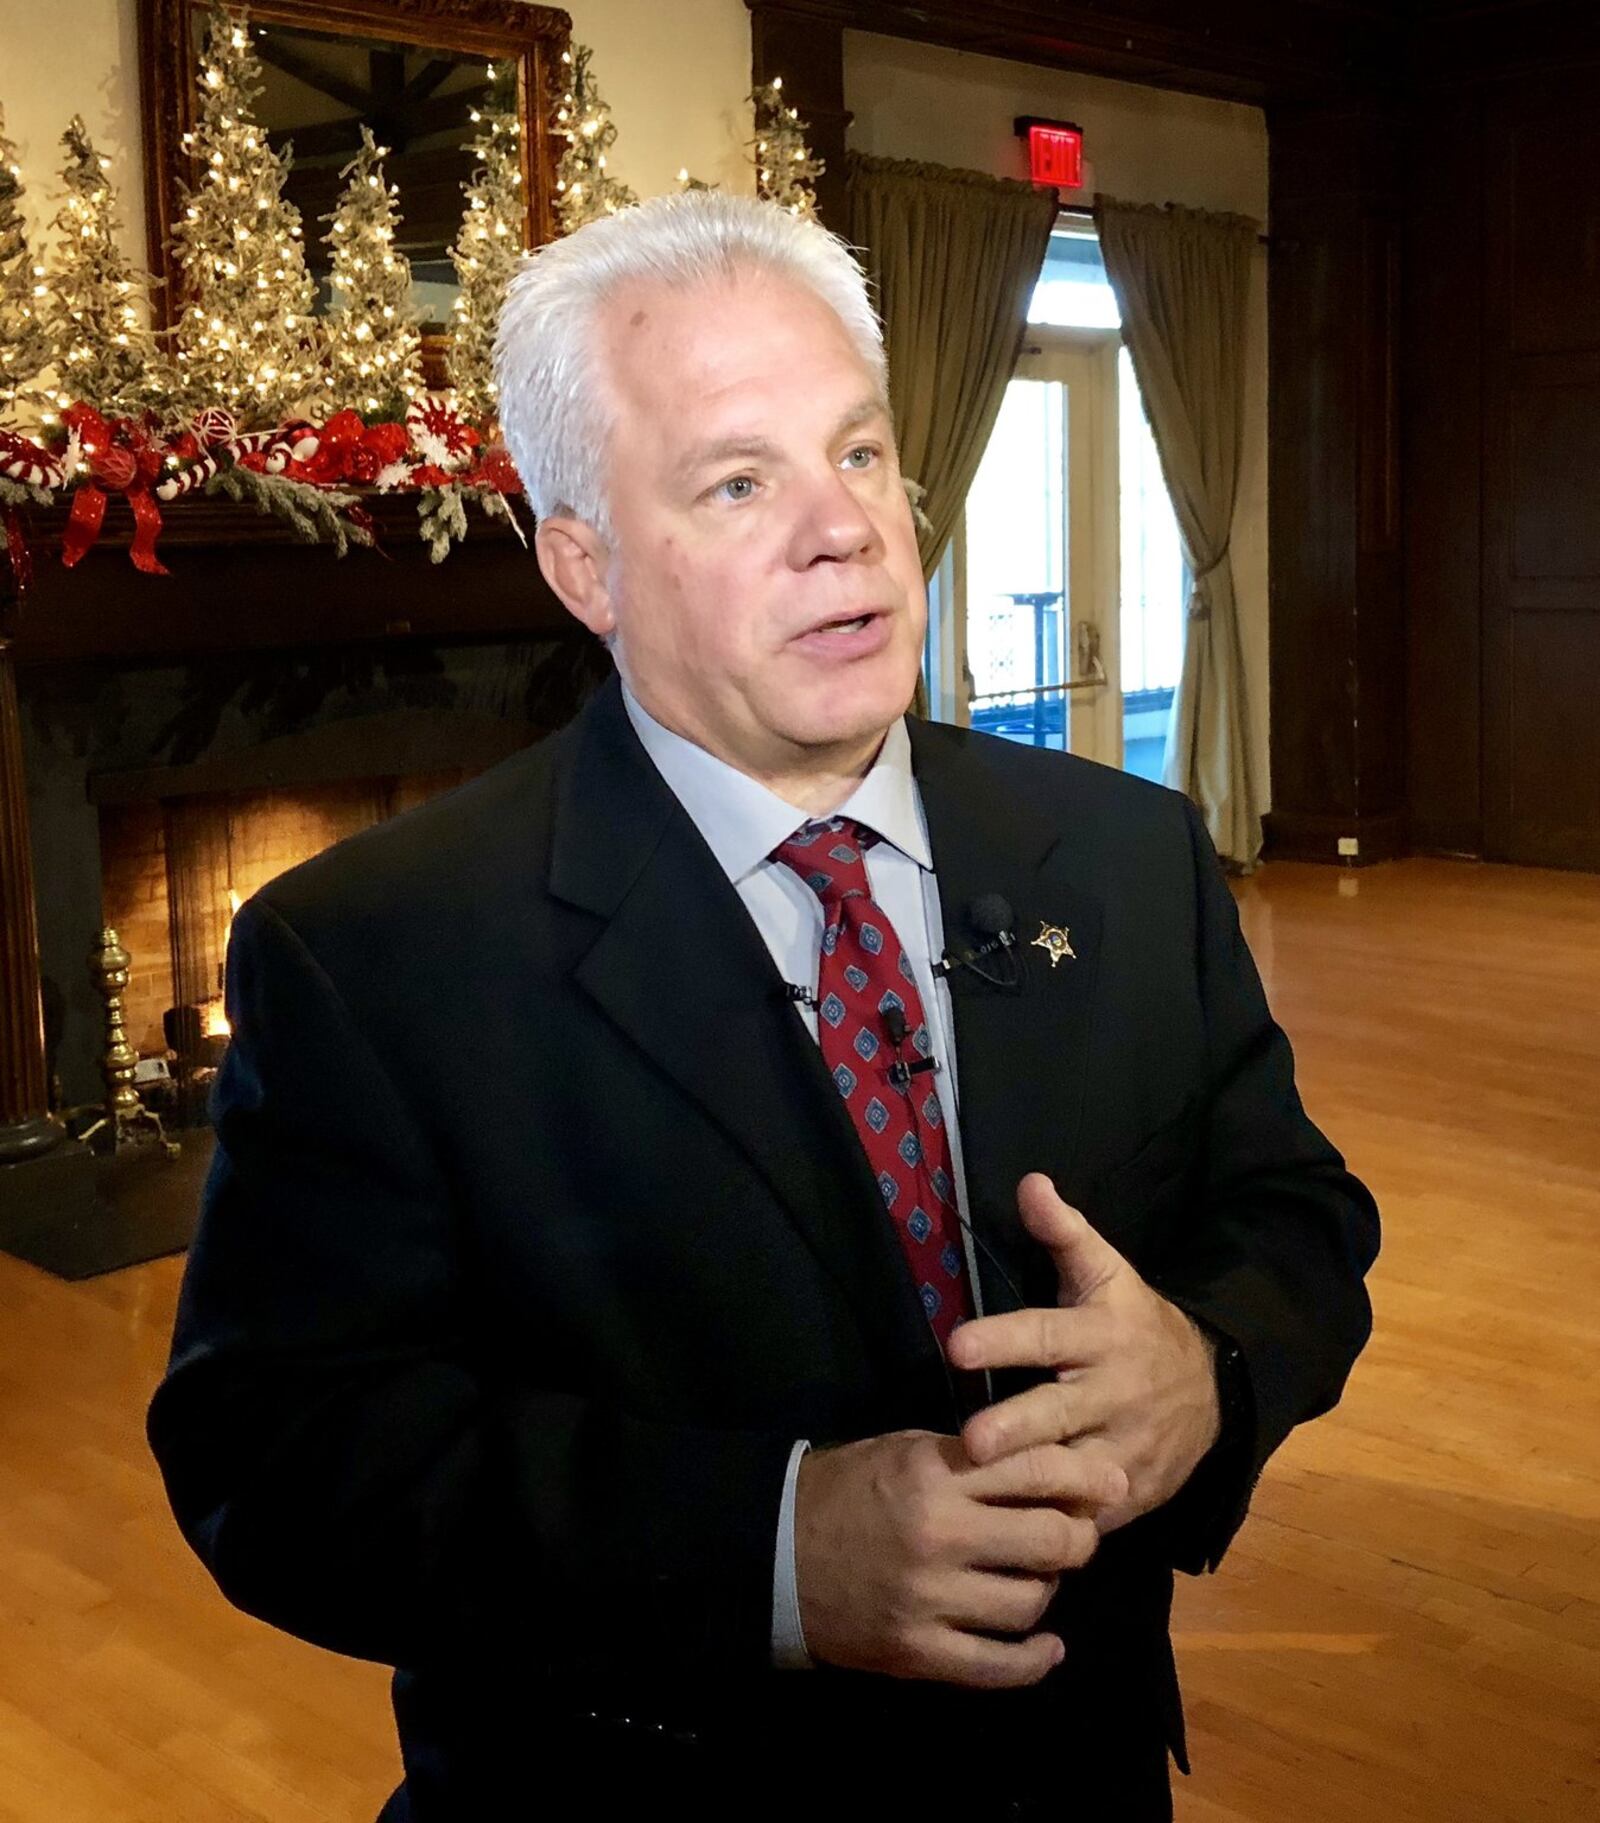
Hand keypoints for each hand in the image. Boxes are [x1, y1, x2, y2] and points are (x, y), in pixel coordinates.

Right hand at [793, 1428, 1127, 1687]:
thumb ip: (973, 1459)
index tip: (1114, 1482)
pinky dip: (1032, 1660)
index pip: (1036, 1470)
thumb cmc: (849, 1488)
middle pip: (1051, 1542)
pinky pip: (997, 1666)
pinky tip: (1046, 1648)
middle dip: (1078, 1538)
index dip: (1086, 1477)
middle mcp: (940, 1534)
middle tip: (1077, 1536)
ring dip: (1046, 1591)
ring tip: (1037, 1579)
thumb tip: (1050, 1471)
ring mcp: (929, 1599)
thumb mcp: (908, 1450)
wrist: (775, 1549)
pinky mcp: (917, 1651)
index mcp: (937, 1474)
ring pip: (1030, 1603)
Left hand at [945, 1172, 1221, 1535]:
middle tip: (970, 1442)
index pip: (1046, 1334)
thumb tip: (1029, 1182)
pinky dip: (1058, 1524)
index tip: (957, 1345)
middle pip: (1058, 1412)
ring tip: (980, 1496)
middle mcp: (1113, 1392)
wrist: (1214, 1390)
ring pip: (1074, 1472)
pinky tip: (1013, 1533)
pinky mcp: (1132, 1492)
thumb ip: (1064, 1233)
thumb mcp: (1107, 1272)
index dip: (1003, 1339)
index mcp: (1100, 1334)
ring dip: (1030, 1485)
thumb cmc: (1135, 1324)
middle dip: (1015, 1428)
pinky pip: (1091, 1514)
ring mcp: (1125, 1447)